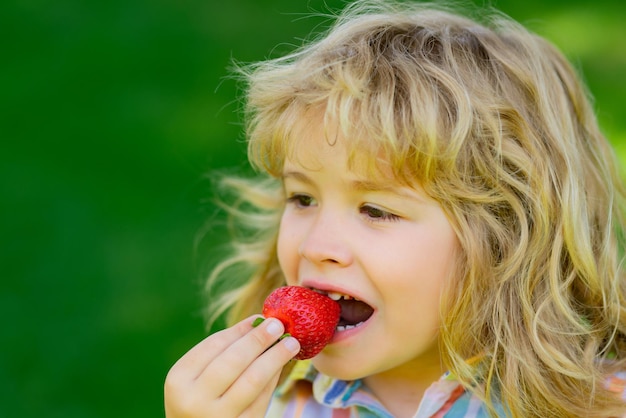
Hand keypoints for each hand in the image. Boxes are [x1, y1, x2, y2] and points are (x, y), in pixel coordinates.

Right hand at [164, 315, 299, 417]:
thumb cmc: (198, 398)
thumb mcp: (197, 376)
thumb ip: (223, 350)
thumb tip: (258, 321)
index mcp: (179, 379)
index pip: (213, 346)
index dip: (240, 329)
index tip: (261, 317)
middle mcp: (195, 400)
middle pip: (233, 361)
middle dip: (259, 339)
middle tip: (278, 324)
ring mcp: (218, 417)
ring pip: (252, 379)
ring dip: (275, 357)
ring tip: (291, 343)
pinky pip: (262, 398)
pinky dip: (274, 378)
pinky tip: (282, 365)